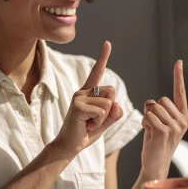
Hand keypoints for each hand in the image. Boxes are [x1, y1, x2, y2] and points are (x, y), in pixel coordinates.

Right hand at [52, 41, 123, 158]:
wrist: (70, 146)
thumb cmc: (86, 132)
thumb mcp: (104, 122)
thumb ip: (114, 113)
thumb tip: (117, 105)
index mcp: (88, 92)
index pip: (97, 72)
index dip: (103, 57)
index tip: (107, 43)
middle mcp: (82, 91)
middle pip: (111, 91)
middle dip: (109, 109)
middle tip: (94, 120)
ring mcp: (79, 97)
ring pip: (107, 104)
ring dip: (103, 118)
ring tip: (89, 123)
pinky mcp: (77, 105)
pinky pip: (101, 111)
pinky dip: (98, 122)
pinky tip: (86, 125)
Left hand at [141, 60, 187, 179]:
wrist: (155, 165)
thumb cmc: (155, 144)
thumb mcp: (158, 123)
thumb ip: (157, 110)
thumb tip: (150, 102)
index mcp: (184, 117)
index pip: (180, 93)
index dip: (178, 77)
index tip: (178, 62)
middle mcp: (183, 121)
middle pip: (161, 100)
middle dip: (152, 110)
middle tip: (154, 126)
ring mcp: (175, 127)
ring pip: (153, 108)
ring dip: (147, 118)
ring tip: (151, 132)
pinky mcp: (164, 132)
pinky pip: (148, 116)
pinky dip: (145, 123)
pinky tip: (149, 134)